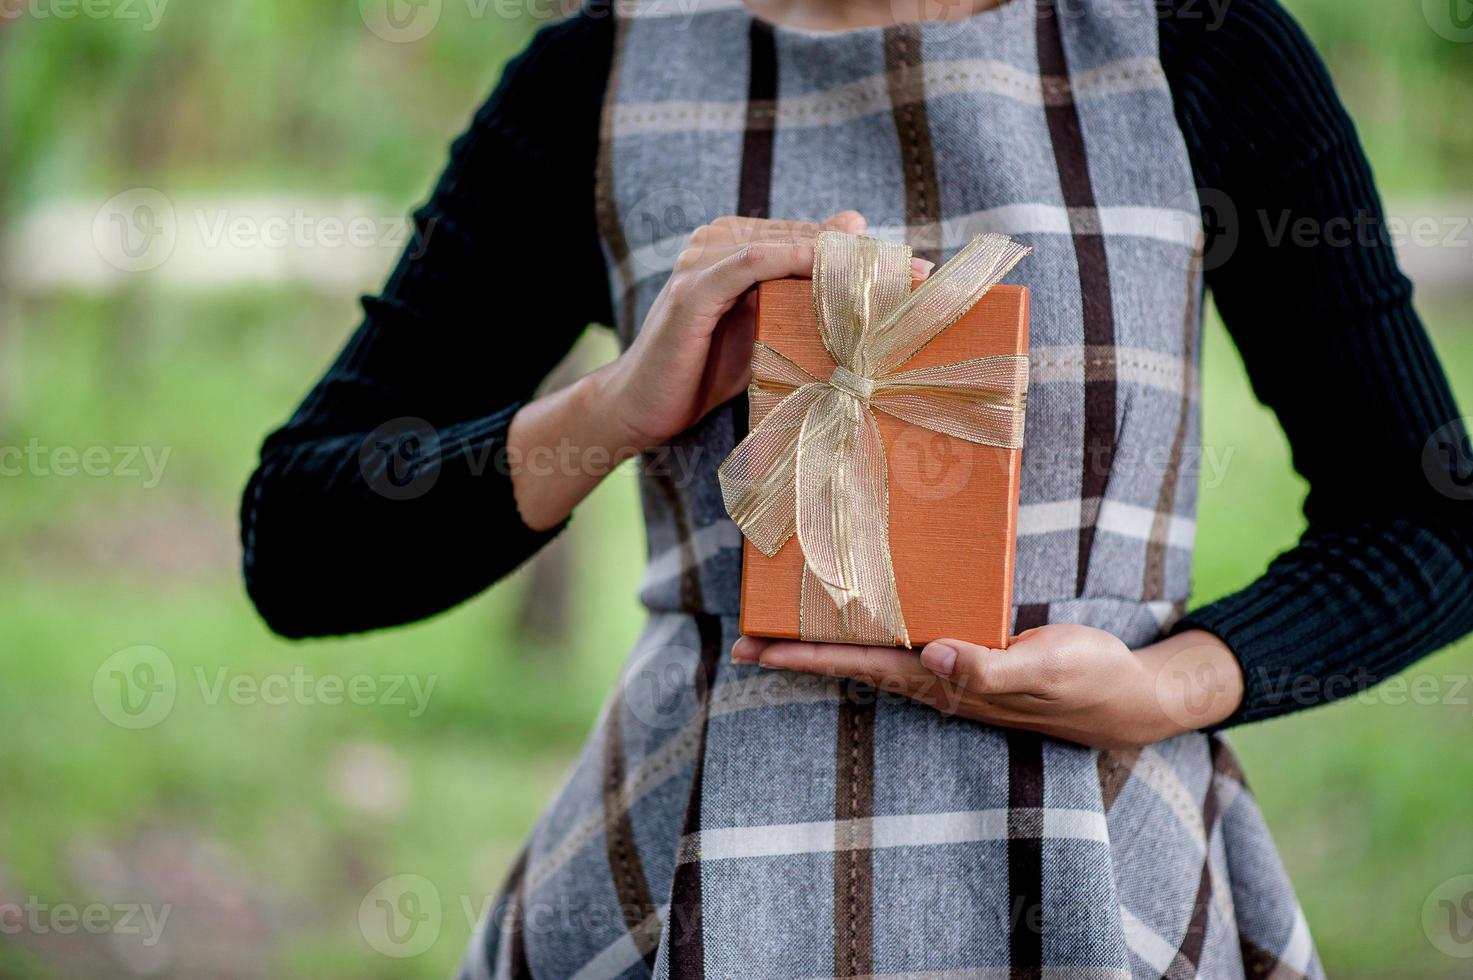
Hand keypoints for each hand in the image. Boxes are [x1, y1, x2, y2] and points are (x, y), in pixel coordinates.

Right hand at [596, 210, 921, 449]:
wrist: (642, 409)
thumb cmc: (705, 374)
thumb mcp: (769, 332)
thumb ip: (806, 299)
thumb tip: (859, 258)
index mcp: (738, 245)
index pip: (812, 240)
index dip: (867, 255)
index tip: (919, 274)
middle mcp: (718, 240)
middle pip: (805, 238)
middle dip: (865, 258)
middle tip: (919, 275)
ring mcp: (703, 259)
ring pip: (785, 245)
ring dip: (841, 261)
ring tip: (891, 281)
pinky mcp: (693, 288)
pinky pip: (752, 265)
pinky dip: (794, 264)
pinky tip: (831, 276)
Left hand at [731, 626, 1243, 749]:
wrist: (1129, 698)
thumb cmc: (1088, 682)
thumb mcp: (1046, 671)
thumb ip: (989, 669)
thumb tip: (933, 658)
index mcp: (943, 682)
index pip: (859, 666)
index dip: (804, 657)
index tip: (753, 650)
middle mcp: (936, 679)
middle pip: (852, 662)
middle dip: (796, 652)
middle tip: (742, 641)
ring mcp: (950, 671)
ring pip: (874, 653)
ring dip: (827, 641)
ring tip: (782, 626)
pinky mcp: (968, 656)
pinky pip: (906, 641)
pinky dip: (872, 628)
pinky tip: (861, 615)